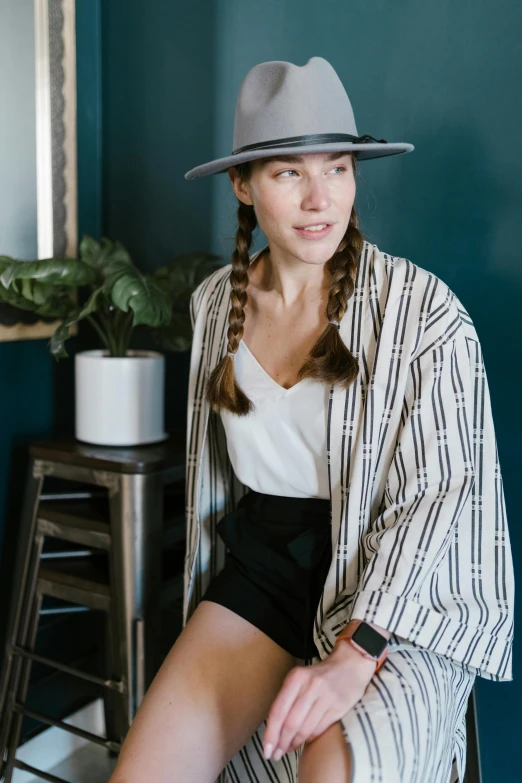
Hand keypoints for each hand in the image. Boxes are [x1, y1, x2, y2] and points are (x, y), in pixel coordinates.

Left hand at [263, 639, 376, 760]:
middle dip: (281, 742)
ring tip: (288, 749)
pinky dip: (309, 739)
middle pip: (291, 723)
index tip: (266, 750)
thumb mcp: (300, 679)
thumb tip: (273, 730)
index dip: (271, 733)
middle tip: (276, 755)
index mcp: (296, 678)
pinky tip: (304, 742)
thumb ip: (287, 699)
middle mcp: (311, 686)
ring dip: (295, 743)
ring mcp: (326, 697)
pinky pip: (320, 729)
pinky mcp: (339, 707)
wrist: (350, 665)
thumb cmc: (319, 676)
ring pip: (305, 729)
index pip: (278, 711)